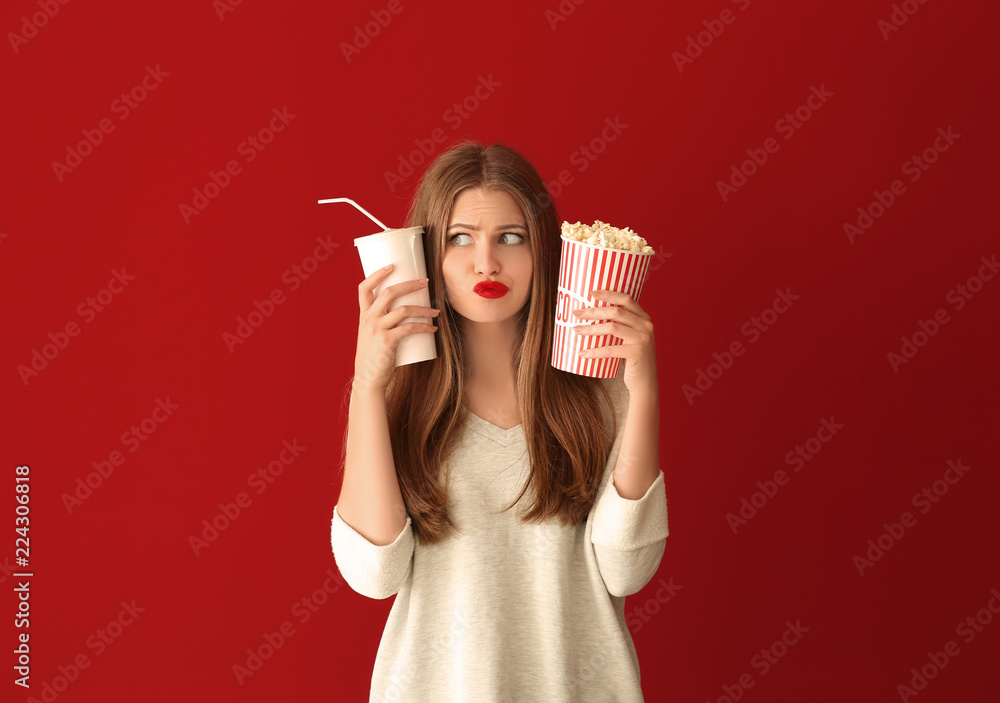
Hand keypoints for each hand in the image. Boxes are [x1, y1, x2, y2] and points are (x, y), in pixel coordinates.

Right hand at [354, 264, 439, 393]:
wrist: (368, 379)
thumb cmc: (374, 358)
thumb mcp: (372, 336)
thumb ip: (383, 323)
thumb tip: (405, 312)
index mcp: (364, 316)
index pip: (364, 288)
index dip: (377, 274)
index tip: (392, 266)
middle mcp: (369, 319)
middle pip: (389, 292)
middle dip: (410, 284)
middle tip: (426, 281)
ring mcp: (377, 329)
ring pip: (404, 309)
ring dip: (424, 308)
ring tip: (436, 310)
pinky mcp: (387, 341)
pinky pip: (410, 328)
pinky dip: (424, 326)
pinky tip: (433, 328)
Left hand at [571, 289, 657, 396]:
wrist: (645, 382)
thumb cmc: (633, 359)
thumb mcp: (631, 338)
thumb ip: (622, 325)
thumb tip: (593, 314)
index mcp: (644, 318)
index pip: (626, 299)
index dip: (609, 294)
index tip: (591, 293)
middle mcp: (646, 325)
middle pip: (616, 312)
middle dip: (593, 311)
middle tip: (576, 313)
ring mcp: (643, 339)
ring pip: (612, 327)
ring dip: (591, 329)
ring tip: (576, 330)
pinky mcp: (637, 353)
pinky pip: (610, 349)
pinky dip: (594, 351)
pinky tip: (583, 352)